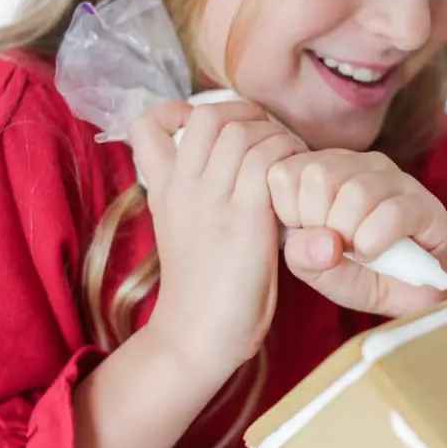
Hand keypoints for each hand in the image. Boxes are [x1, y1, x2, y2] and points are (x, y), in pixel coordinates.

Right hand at [129, 100, 305, 376]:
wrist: (195, 335)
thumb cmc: (202, 287)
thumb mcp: (181, 229)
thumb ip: (193, 194)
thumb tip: (227, 166)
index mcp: (163, 188)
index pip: (148, 123)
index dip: (180, 111)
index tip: (214, 129)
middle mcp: (182, 186)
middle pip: (208, 115)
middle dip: (247, 115)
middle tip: (270, 139)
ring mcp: (210, 199)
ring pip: (241, 131)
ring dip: (275, 137)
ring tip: (289, 160)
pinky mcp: (243, 217)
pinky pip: (268, 162)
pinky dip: (290, 161)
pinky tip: (298, 184)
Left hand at [267, 149, 446, 317]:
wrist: (414, 297)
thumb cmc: (364, 275)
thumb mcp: (320, 273)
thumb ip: (303, 257)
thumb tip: (309, 240)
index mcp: (326, 170)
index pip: (285, 172)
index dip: (289, 213)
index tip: (307, 237)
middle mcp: (360, 165)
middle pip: (319, 176)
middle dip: (320, 224)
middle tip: (337, 246)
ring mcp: (396, 179)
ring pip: (356, 193)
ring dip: (351, 235)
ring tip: (358, 252)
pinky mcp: (425, 203)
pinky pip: (391, 213)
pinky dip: (375, 242)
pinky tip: (374, 254)